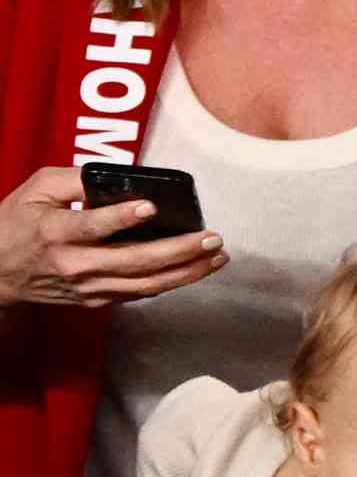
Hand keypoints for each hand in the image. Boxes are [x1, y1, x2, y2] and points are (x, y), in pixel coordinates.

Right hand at [0, 166, 226, 308]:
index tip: (151, 206)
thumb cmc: (17, 224)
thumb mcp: (36, 190)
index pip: (91, 226)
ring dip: (187, 271)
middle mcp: (73, 264)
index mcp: (54, 232)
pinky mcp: (97, 299)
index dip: (121, 217)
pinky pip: (140, 293)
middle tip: (211, 238)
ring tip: (216, 256)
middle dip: (178, 250)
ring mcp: (87, 287)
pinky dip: (171, 282)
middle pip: (133, 261)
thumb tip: (118, 176)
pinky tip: (196, 269)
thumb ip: (74, 179)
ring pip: (145, 284)